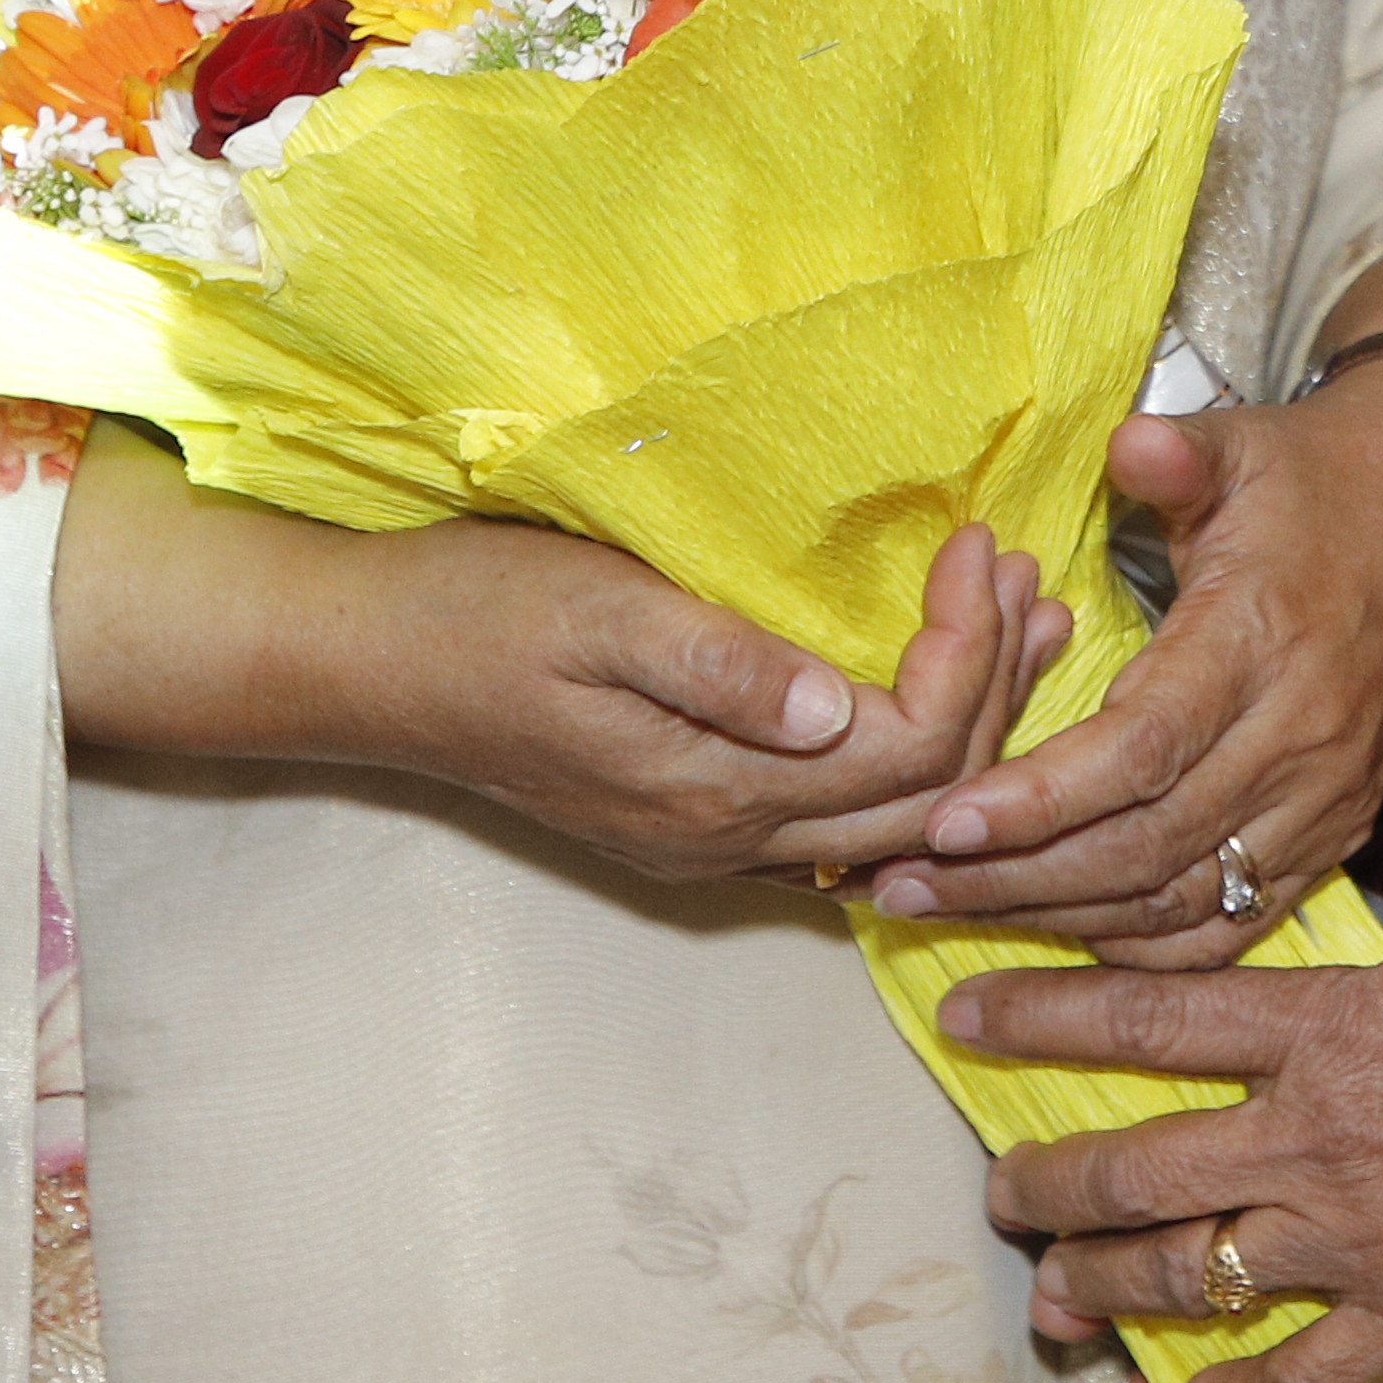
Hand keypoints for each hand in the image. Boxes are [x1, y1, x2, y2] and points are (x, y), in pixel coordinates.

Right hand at [53, 429, 1059, 891]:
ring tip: (1017, 618)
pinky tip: (924, 676)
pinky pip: (838, 804)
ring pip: (888, 812)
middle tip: (1021, 572)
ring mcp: (707, 836)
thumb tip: (838, 710)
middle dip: (995, 688)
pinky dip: (907, 740)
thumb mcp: (592, 610)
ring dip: (966, 718)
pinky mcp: (689, 810)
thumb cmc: (471, 612)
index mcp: (711, 788)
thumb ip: (717, 664)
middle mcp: (725, 836)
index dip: (967, 659)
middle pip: (921, 798)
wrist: (361, 663)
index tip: (979, 546)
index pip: (906, 753)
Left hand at [869, 387, 1382, 961]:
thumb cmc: (1319, 485)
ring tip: (943, 912)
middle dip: (1014, 875)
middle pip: (1146, 844)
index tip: (944, 817)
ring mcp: (1323, 801)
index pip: (1145, 746)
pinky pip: (1232, 927)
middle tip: (899, 883)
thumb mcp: (1248, 445)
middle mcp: (1299, 738)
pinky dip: (1141, 948)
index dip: (1043, 794)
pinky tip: (1057, 938)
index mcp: (1264, 640)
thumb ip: (1181, 455)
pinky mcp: (1334, 838)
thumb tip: (1126, 444)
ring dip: (1056, 919)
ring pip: (1179, 901)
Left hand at [950, 919, 1382, 1382]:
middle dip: (1051, 1184)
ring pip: (1190, 1270)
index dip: (1041, 1016)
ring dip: (1108, 1288)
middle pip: (1136, 1163)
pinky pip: (1301, 1375)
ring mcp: (1362, 1233)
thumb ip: (1365, 1007)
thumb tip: (1311, 1025)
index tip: (964, 1015)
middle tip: (1002, 1194)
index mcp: (1330, 1024)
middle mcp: (1318, 1132)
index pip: (1146, 1016)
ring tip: (1057, 1302)